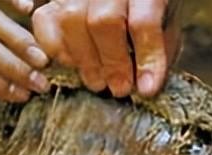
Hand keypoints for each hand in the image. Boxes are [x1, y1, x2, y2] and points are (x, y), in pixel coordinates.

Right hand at [32, 0, 181, 96]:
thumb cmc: (148, 9)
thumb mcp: (166, 23)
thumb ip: (158, 50)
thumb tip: (145, 87)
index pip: (143, 20)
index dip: (146, 58)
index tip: (147, 89)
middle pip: (103, 21)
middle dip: (112, 63)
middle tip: (119, 89)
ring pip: (71, 20)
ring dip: (86, 60)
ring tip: (98, 83)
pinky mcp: (53, 0)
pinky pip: (45, 22)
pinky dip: (57, 49)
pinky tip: (74, 64)